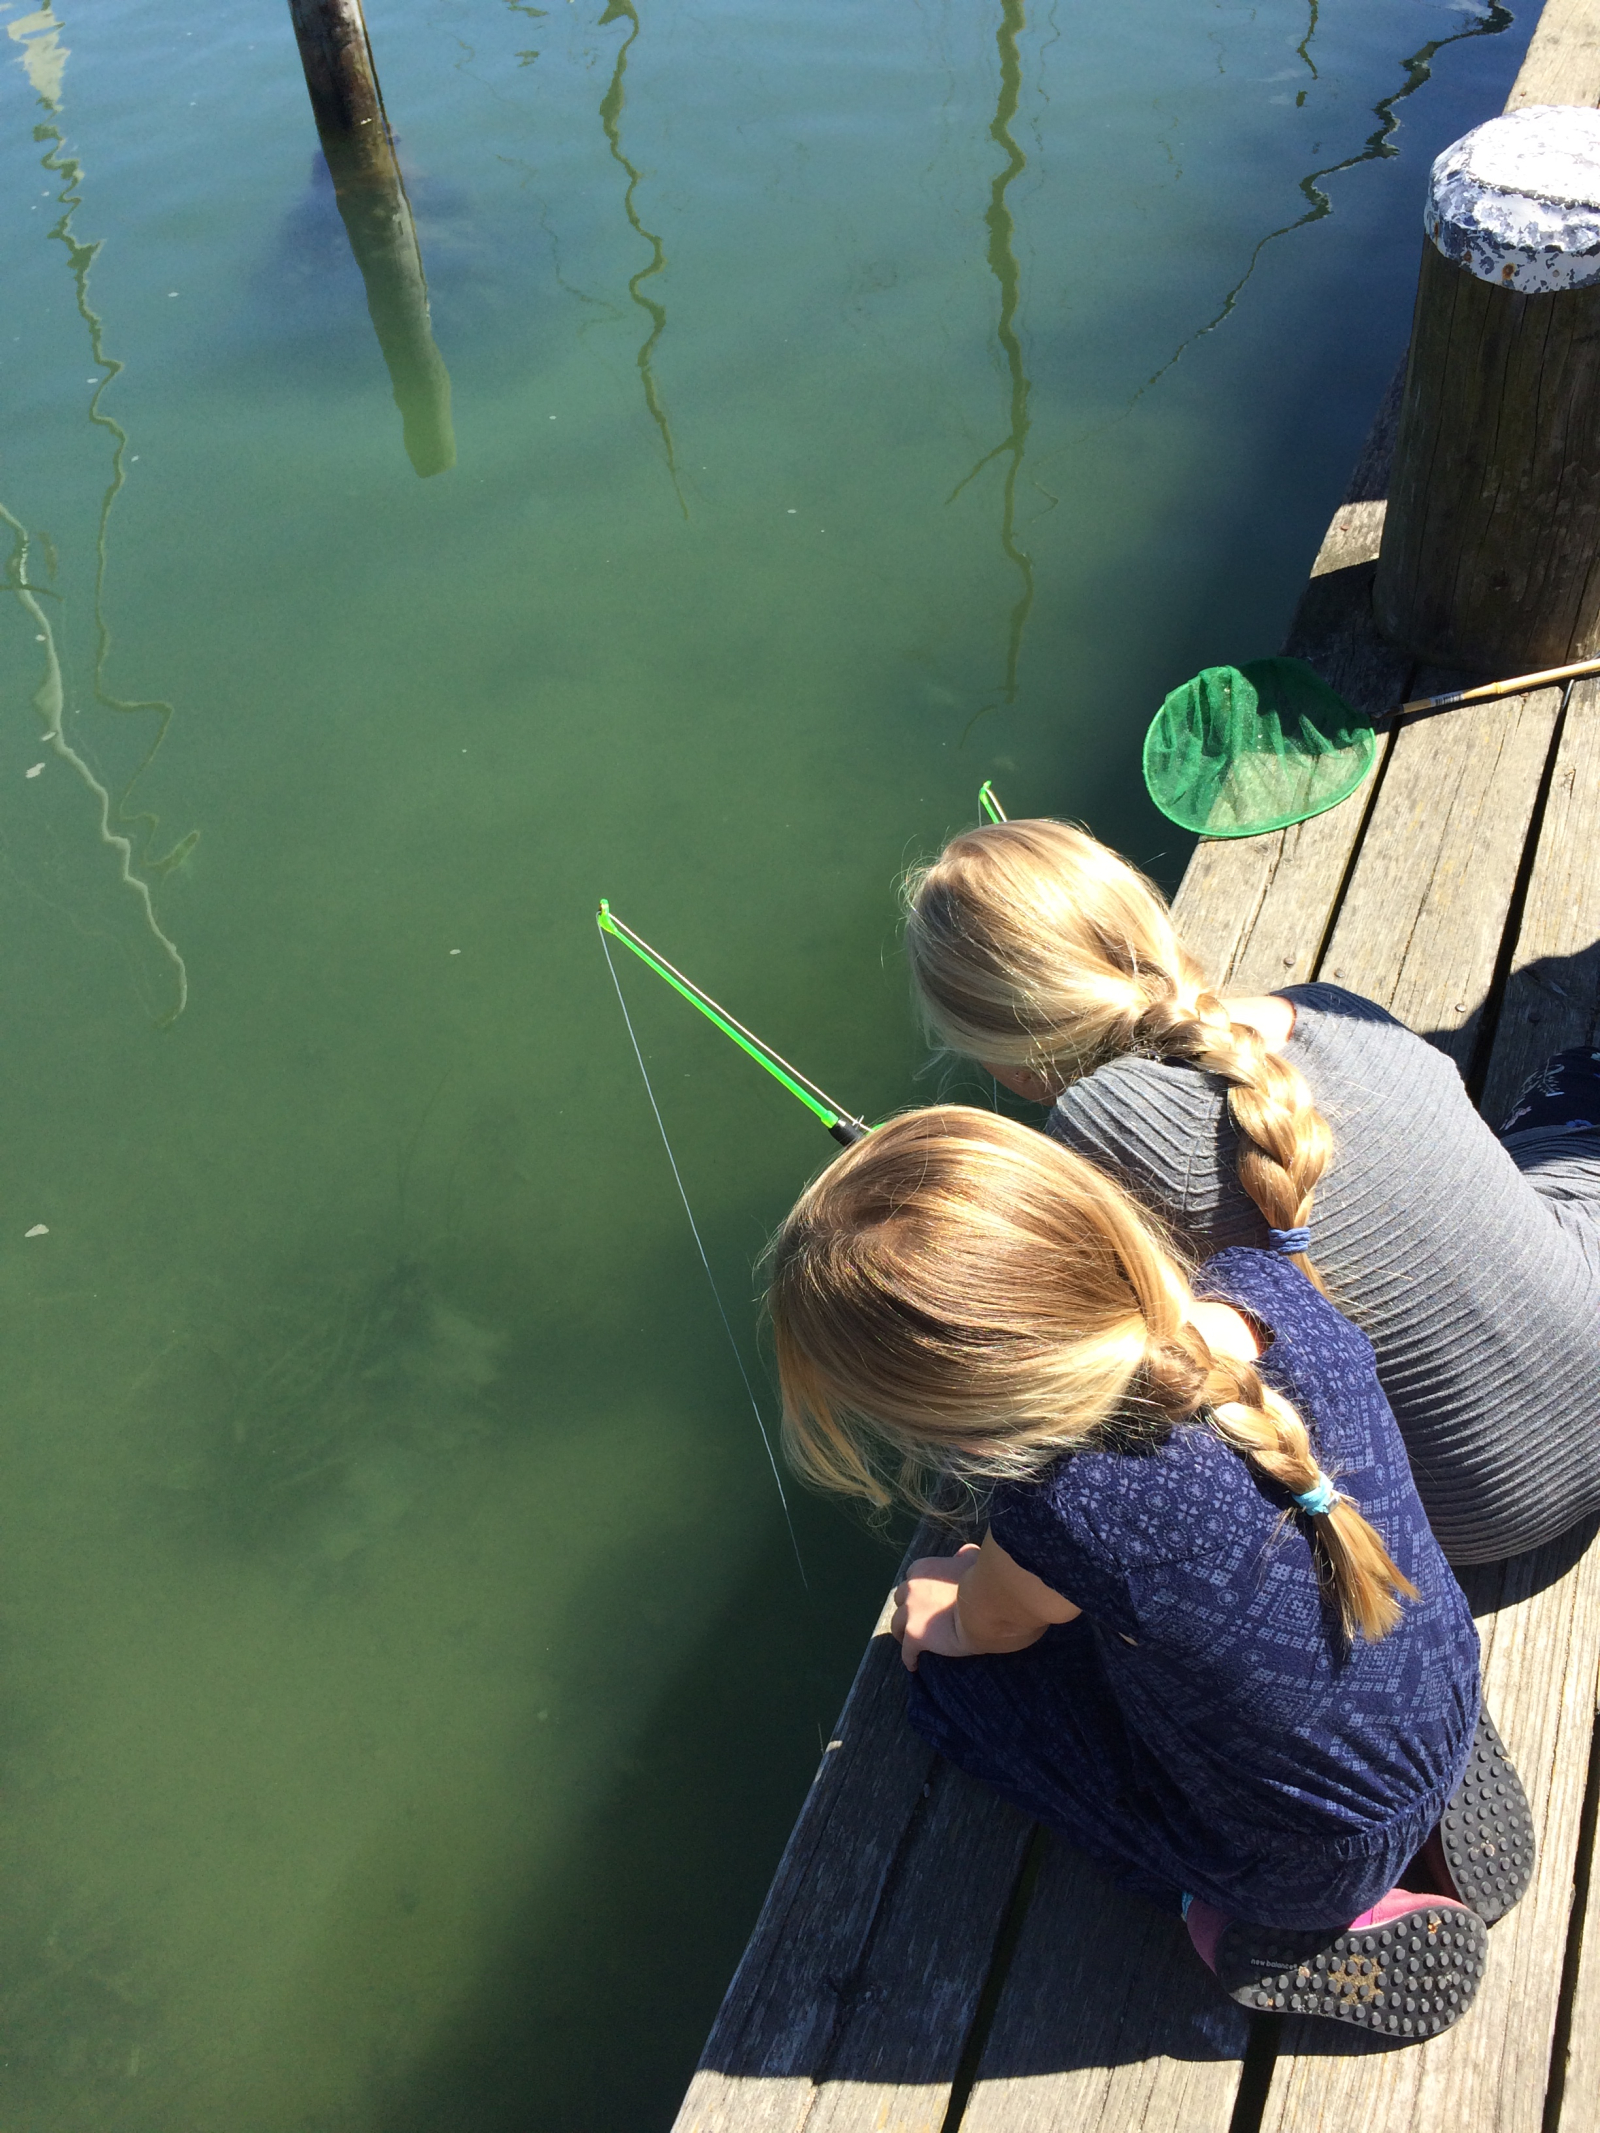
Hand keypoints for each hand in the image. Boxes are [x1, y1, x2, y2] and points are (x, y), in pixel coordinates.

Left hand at [891, 1545, 980, 1671]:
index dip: (918, 1592)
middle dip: (907, 1610)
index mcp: (922, 1569)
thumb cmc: (981, 1581)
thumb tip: (964, 1551)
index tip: (927, 1601)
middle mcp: (911, 1588)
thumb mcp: (973, 1561)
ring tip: (911, 1643)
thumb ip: (964, 1556)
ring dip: (903, 1633)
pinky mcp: (914, 1635)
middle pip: (900, 1601)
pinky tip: (914, 1665)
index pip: (911, 1580)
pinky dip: (909, 1658)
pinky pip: (907, 1651)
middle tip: (919, 1620)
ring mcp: (910, 1612)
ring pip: (897, 1625)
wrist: (984, 1607)